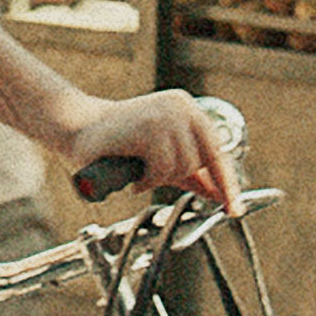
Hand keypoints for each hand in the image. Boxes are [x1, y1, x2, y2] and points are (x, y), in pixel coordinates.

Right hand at [70, 89, 235, 205]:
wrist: (80, 129)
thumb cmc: (120, 143)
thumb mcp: (163, 158)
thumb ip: (192, 174)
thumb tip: (219, 194)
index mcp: (188, 109)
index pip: (217, 151)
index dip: (227, 183)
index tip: (234, 209)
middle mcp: (181, 106)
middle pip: (200, 162)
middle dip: (174, 177)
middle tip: (151, 174)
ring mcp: (165, 114)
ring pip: (182, 166)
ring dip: (159, 178)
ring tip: (140, 171)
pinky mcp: (149, 126)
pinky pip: (162, 167)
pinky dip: (148, 178)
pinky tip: (134, 171)